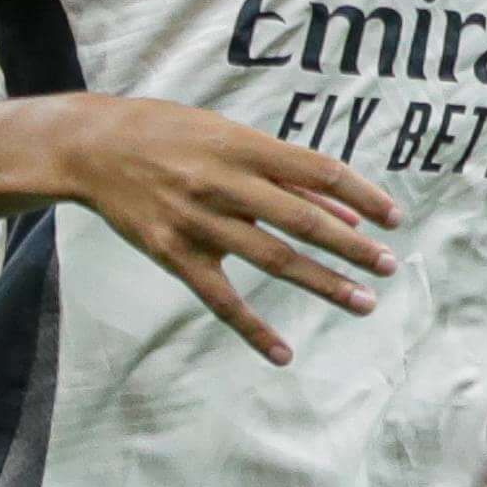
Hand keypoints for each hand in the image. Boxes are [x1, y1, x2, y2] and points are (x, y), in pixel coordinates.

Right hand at [55, 98, 402, 366]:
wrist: (93, 147)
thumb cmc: (168, 132)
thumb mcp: (226, 134)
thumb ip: (282, 172)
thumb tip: (340, 210)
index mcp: (243, 147)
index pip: (318, 172)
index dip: (361, 196)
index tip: (393, 218)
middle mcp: (225, 184)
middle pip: (303, 220)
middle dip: (353, 247)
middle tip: (389, 266)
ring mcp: (199, 223)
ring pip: (273, 260)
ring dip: (323, 283)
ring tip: (363, 301)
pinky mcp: (174, 255)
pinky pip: (221, 300)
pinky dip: (253, 330)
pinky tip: (283, 354)